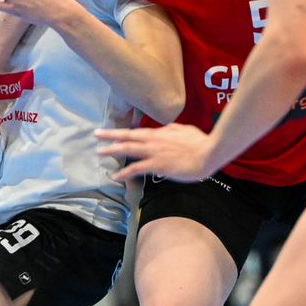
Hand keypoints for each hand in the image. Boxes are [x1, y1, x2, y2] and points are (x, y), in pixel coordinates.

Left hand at [95, 123, 214, 182]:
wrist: (209, 153)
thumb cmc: (201, 143)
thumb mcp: (185, 130)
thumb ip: (173, 130)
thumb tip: (166, 129)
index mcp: (161, 133)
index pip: (138, 132)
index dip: (124, 132)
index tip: (113, 132)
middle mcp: (154, 140)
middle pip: (128, 136)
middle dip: (110, 135)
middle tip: (96, 134)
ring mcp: (155, 152)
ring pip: (128, 149)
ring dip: (112, 150)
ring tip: (100, 152)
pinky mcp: (158, 165)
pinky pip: (137, 168)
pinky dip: (125, 172)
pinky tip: (116, 176)